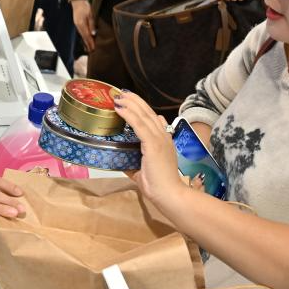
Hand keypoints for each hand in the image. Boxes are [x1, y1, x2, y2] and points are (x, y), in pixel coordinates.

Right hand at [71, 0, 95, 51]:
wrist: (78, 2)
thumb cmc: (85, 7)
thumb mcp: (90, 15)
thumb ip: (92, 24)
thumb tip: (93, 34)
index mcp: (81, 24)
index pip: (87, 36)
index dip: (90, 43)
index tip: (93, 48)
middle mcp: (78, 26)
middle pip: (84, 37)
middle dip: (88, 44)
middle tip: (92, 51)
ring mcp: (77, 25)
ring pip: (82, 35)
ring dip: (86, 41)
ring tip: (89, 47)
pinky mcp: (77, 24)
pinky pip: (81, 32)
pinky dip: (84, 37)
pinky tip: (86, 39)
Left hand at [113, 91, 185, 208]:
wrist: (169, 195)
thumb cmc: (158, 186)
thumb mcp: (143, 171)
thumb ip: (133, 163)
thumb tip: (121, 160)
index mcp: (164, 141)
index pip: (153, 119)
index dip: (142, 108)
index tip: (131, 101)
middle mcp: (163, 136)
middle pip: (148, 113)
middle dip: (135, 101)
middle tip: (122, 93)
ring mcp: (159, 139)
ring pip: (143, 115)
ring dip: (130, 104)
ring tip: (119, 96)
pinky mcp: (153, 144)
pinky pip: (139, 125)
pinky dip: (129, 115)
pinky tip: (120, 108)